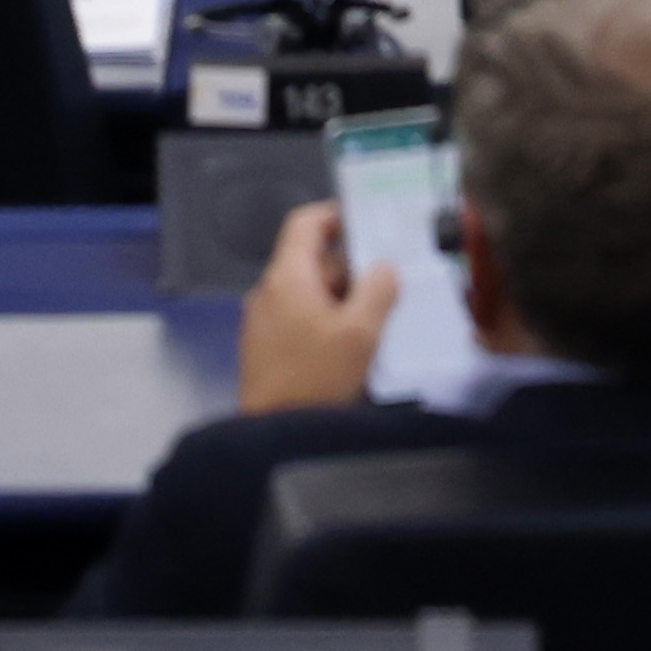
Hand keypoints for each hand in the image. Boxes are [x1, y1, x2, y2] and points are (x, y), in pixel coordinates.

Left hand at [236, 196, 410, 413]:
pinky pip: (299, 318)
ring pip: (309, 292)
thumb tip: (385, 267)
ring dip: (341, 298)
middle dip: (351, 268)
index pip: (306, 222)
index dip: (336, 215)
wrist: (275, 434)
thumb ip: (377, 292)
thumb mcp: (359, 334)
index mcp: (287, 276)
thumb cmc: (315, 379)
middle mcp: (269, 291)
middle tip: (387, 281)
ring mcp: (263, 320)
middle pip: (312, 260)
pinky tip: (351, 345)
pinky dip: (325, 320)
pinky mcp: (266, 348)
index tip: (367, 224)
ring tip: (376, 317)